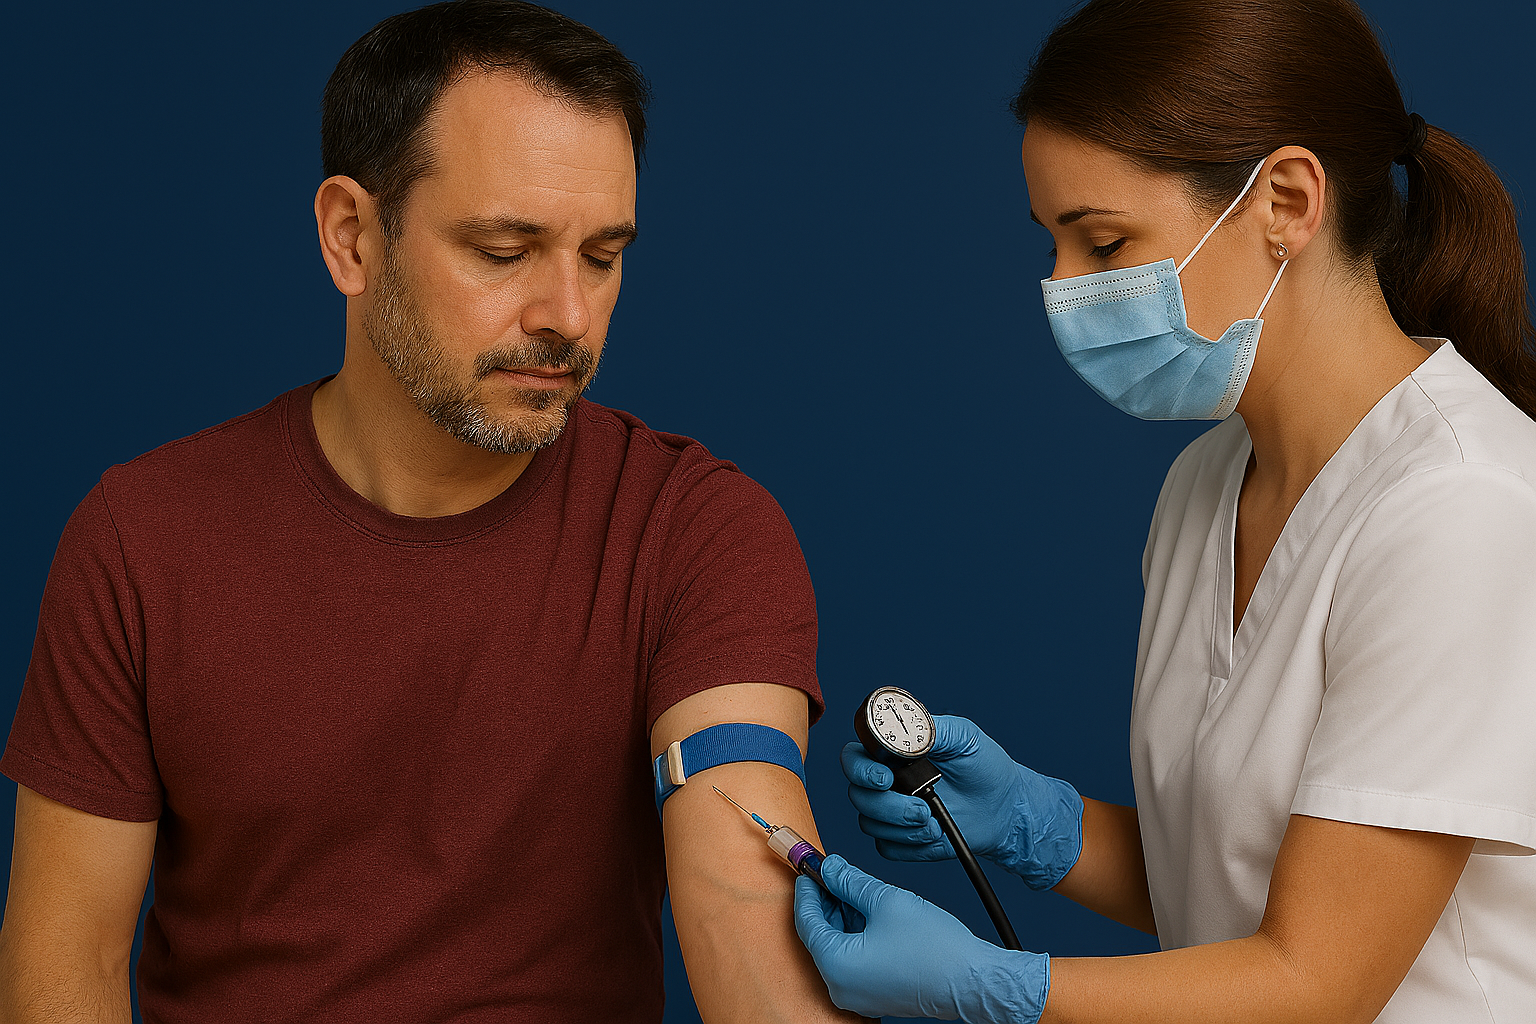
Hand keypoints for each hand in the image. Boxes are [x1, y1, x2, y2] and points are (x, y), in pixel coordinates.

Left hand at [794, 854, 1048, 1022]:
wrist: (974, 982)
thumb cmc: (936, 949)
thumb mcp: (886, 901)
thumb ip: (850, 881)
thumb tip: (831, 867)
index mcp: (836, 966)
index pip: (806, 921)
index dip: (806, 889)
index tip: (807, 867)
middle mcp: (841, 987)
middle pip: (820, 935)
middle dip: (824, 901)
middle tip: (830, 871)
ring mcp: (858, 995)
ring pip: (837, 947)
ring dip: (841, 916)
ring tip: (852, 886)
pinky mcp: (874, 995)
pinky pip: (853, 960)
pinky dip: (855, 934)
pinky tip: (866, 911)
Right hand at [842, 715, 1084, 888]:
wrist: (1007, 807)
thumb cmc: (986, 767)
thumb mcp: (964, 736)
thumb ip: (931, 729)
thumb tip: (903, 735)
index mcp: (893, 752)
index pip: (854, 758)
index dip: (860, 770)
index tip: (885, 778)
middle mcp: (887, 781)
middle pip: (858, 796)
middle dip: (888, 806)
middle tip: (921, 809)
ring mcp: (892, 812)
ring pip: (870, 824)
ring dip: (902, 827)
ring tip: (935, 822)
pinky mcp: (902, 839)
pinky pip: (887, 848)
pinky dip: (910, 845)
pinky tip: (936, 835)